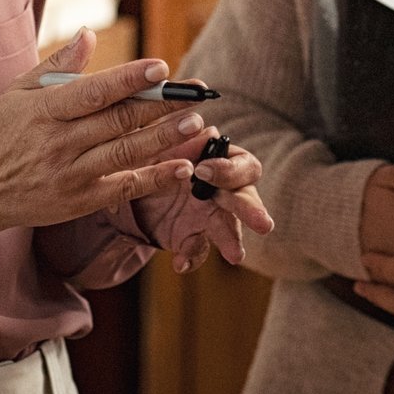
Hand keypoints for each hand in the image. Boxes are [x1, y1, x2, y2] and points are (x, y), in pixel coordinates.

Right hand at [0, 30, 206, 245]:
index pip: (94, 92)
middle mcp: (59, 143)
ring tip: (197, 122)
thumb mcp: (18, 92)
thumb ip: (58, 65)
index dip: (130, 78)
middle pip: (119, 121)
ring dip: (166, 138)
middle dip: (162, 105)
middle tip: (197, 93)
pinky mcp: (80, 201)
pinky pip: (124, 187)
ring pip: (127, 152)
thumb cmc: (2, 134)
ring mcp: (71, 174)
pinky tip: (182, 167)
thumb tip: (90, 34)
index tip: (162, 66)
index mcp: (45, 111)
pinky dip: (155, 178)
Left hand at [154, 122, 275, 271]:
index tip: (202, 171)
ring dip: (232, 240)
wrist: (129, 182)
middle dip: (252, 210)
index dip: (228, 170)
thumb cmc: (154, 151)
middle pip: (246, 199)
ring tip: (235, 255)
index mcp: (219, 160)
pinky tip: (180, 264)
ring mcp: (209, 216)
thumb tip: (205, 130)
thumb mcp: (161, 139)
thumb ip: (182, 135)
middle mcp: (221, 189)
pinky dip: (190, 257)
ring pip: (228, 229)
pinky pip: (197, 250)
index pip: (242, 165)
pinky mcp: (191, 237)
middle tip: (263, 224)